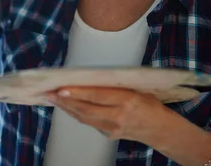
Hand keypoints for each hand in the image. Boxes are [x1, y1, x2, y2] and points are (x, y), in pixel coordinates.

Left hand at [46, 87, 166, 142]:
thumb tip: (90, 76)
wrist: (161, 129)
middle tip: (49, 93)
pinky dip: (76, 114)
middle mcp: (118, 116)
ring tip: (53, 98)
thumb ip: (115, 85)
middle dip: (66, 101)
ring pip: (84, 117)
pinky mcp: (109, 135)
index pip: (97, 96)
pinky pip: (89, 122)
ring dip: (67, 108)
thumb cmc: (149, 103)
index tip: (61, 88)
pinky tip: (67, 106)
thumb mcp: (137, 88)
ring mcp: (113, 128)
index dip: (78, 93)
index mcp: (127, 99)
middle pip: (86, 108)